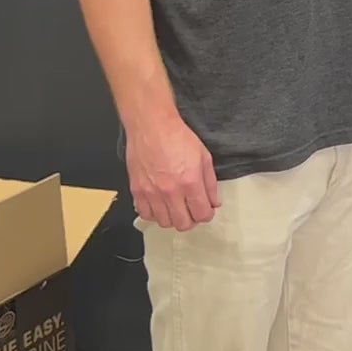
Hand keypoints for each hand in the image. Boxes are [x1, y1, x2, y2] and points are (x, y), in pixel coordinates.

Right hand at [127, 113, 220, 230]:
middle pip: (183, 224)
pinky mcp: (137, 191)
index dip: (207, 214)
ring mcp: (152, 193)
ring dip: (172, 218)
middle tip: (191, 210)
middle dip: (191, 220)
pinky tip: (160, 204)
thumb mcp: (204, 157)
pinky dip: (154, 214)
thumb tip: (214, 203)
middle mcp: (170, 191)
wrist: (151, 126)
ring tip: (175, 207)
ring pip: (164, 222)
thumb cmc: (177, 137)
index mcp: (190, 182)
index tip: (205, 210)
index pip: (202, 214)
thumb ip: (210, 183)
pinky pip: (146, 214)